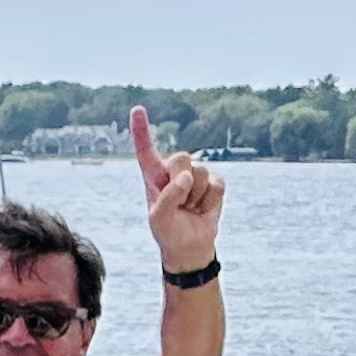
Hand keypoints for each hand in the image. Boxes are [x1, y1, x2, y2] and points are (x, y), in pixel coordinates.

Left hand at [130, 106, 221, 269]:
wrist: (190, 246)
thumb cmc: (168, 231)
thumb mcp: (160, 218)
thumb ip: (169, 196)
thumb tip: (187, 176)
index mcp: (153, 176)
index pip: (146, 150)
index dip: (142, 130)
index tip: (137, 109)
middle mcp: (173, 171)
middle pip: (182, 157)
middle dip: (182, 181)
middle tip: (179, 203)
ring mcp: (195, 176)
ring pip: (201, 172)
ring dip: (197, 196)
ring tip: (189, 208)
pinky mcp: (213, 184)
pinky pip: (217, 184)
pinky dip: (211, 200)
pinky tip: (203, 209)